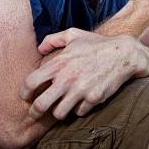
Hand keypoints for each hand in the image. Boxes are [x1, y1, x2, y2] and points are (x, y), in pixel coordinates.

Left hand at [19, 27, 144, 119]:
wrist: (123, 54)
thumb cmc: (97, 44)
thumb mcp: (74, 35)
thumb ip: (53, 39)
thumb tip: (40, 49)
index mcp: (59, 63)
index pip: (30, 83)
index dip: (24, 92)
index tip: (26, 96)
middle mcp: (67, 78)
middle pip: (40, 105)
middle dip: (35, 111)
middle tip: (36, 112)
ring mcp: (80, 90)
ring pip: (59, 113)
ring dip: (58, 111)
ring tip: (61, 106)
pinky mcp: (93, 99)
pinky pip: (79, 112)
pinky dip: (78, 110)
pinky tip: (81, 102)